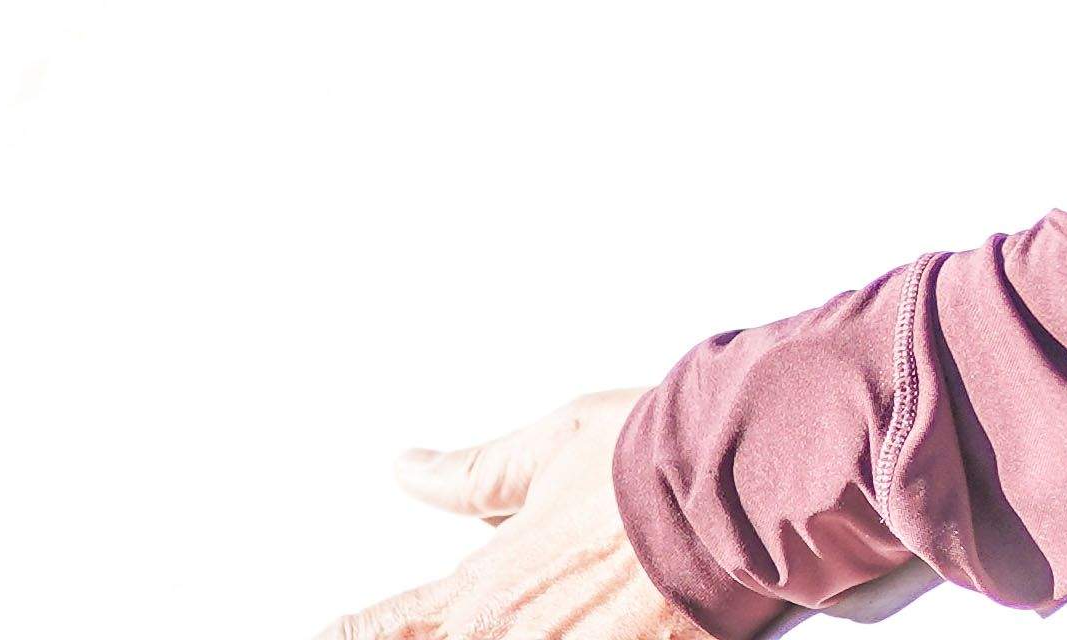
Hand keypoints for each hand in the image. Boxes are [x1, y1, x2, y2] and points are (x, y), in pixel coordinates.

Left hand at [322, 392, 711, 639]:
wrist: (740, 476)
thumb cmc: (649, 454)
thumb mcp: (549, 445)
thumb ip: (471, 475)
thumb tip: (407, 466)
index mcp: (482, 590)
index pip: (379, 630)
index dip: (345, 634)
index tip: (326, 633)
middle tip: (465, 619)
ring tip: (525, 627)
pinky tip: (576, 637)